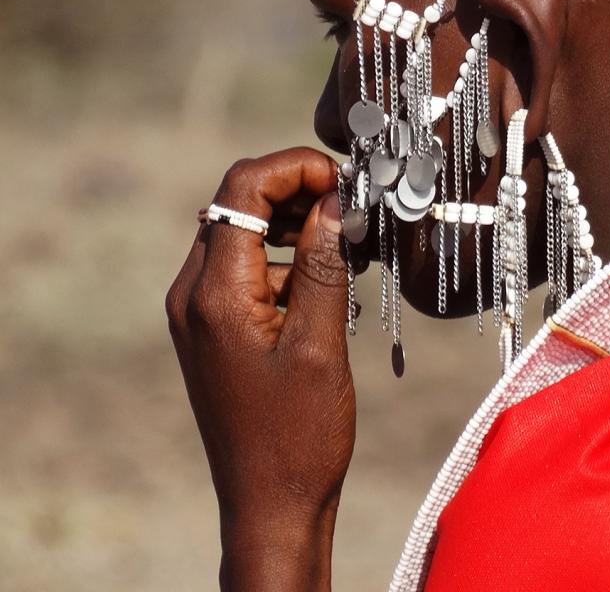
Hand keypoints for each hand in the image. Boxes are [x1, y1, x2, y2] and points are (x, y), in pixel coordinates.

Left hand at [166, 148, 352, 590]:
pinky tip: (332, 275)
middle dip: (299, 189)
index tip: (346, 181)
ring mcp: (200, 309)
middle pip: (239, 202)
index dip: (296, 167)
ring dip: (296, 220)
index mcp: (214, 293)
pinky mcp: (216, 324)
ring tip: (350, 239)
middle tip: (354, 205)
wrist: (270, 503)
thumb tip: (338, 201)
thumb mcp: (320, 343)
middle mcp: (194, 292)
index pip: (243, 189)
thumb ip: (326, 264)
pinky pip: (249, 264)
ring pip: (245, 230)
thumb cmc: (298, 435)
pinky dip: (289, 255)